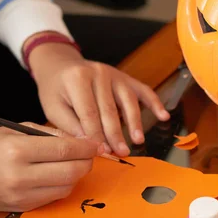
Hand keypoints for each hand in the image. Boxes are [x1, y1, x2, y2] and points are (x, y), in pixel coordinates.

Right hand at [0, 124, 98, 211]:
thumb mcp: (15, 130)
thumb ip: (49, 135)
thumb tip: (81, 142)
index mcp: (17, 151)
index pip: (65, 151)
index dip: (86, 148)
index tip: (95, 144)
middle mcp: (19, 177)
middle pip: (71, 173)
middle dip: (86, 163)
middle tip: (90, 155)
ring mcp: (20, 196)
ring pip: (66, 188)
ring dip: (76, 176)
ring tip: (73, 164)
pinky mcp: (21, 208)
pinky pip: (53, 198)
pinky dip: (62, 186)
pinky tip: (58, 175)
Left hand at [27, 38, 169, 156]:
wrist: (60, 65)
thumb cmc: (56, 90)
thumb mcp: (53, 107)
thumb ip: (70, 125)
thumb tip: (89, 144)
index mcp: (77, 79)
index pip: (89, 112)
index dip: (96, 134)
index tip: (102, 152)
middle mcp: (98, 73)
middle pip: (110, 108)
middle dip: (116, 134)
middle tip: (121, 152)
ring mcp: (114, 74)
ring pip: (128, 101)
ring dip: (135, 122)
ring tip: (138, 140)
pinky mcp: (125, 77)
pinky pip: (143, 90)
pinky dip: (154, 103)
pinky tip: (163, 115)